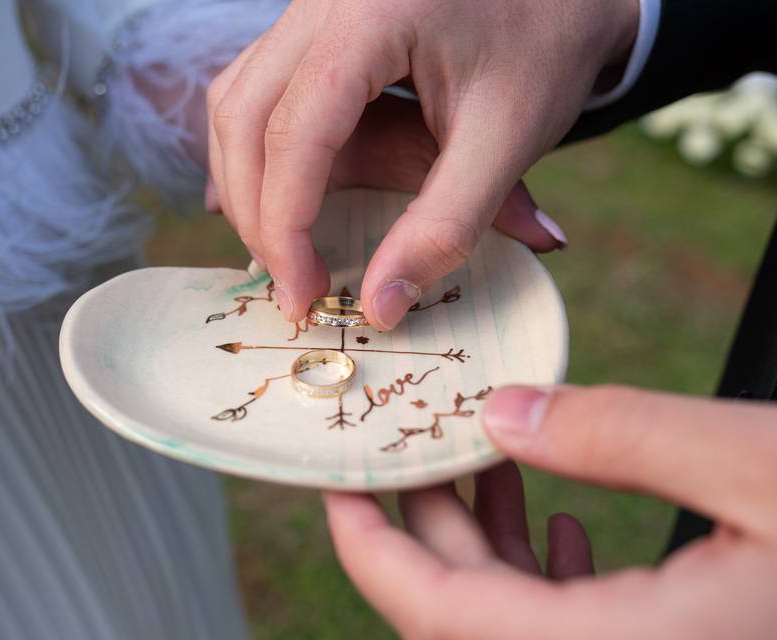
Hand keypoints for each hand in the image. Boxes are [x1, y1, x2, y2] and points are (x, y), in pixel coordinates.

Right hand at [207, 0, 637, 328]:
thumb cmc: (544, 49)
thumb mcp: (506, 140)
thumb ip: (443, 227)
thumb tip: (380, 307)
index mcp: (372, 15)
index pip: (296, 132)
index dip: (286, 226)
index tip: (304, 297)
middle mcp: (323, 0)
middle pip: (243, 114)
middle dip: (258, 212)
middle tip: (292, 282)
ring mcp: (312, 6)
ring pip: (237, 100)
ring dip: (248, 182)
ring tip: (284, 248)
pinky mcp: (315, 25)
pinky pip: (255, 86)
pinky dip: (257, 150)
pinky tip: (275, 196)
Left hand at [325, 386, 776, 638]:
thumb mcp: (758, 464)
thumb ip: (620, 436)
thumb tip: (503, 413)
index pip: (441, 614)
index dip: (371, 544)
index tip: (333, 475)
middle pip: (467, 607)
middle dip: (422, 520)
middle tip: (399, 433)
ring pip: (517, 610)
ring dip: (483, 532)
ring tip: (472, 448)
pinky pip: (572, 619)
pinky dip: (545, 565)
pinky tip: (556, 509)